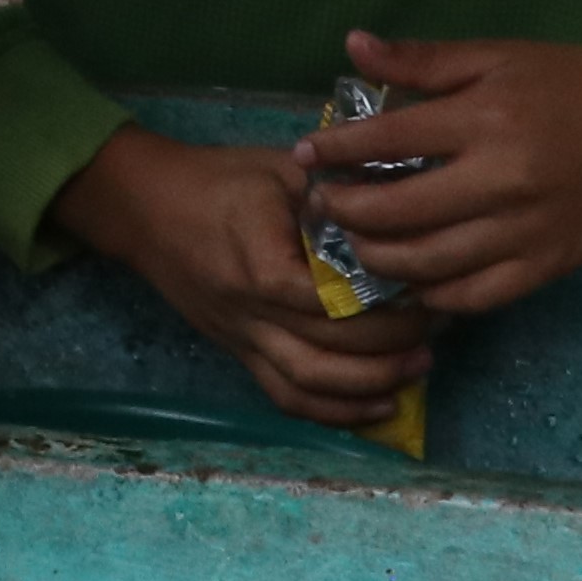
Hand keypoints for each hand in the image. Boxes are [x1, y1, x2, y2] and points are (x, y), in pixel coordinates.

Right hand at [47, 125, 431, 429]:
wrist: (143, 208)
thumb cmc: (215, 179)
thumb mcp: (280, 168)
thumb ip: (337, 192)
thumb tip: (401, 204)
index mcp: (260, 265)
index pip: (334, 302)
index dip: (386, 304)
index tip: (428, 288)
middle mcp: (250, 313)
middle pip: (330, 349)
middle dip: (392, 345)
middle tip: (437, 326)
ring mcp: (242, 339)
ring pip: (310, 385)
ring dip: (370, 386)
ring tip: (417, 369)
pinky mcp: (238, 353)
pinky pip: (285, 397)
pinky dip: (333, 412)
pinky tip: (378, 407)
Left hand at [296, 34, 581, 313]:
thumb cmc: (569, 84)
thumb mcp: (496, 57)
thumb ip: (423, 60)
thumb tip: (352, 46)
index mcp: (486, 119)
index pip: (386, 140)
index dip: (335, 151)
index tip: (306, 156)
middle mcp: (502, 181)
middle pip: (397, 213)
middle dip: (345, 214)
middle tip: (323, 208)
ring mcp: (525, 231)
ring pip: (427, 264)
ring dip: (378, 259)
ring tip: (356, 244)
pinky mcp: (545, 267)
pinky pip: (472, 296)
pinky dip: (432, 294)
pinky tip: (409, 278)